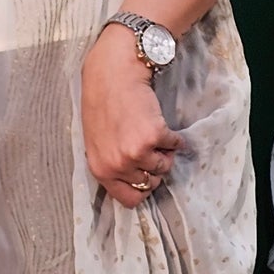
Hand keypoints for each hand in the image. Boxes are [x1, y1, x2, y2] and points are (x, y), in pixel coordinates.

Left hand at [82, 27, 182, 208]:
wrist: (113, 74)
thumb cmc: (102, 104)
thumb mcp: (97, 142)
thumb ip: (112, 164)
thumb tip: (135, 182)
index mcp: (100, 170)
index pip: (129, 200)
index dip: (141, 189)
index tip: (145, 175)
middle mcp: (117, 165)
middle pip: (150, 184)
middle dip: (154, 167)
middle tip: (148, 146)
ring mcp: (135, 153)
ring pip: (165, 166)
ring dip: (165, 152)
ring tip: (153, 133)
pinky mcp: (154, 137)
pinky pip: (175, 146)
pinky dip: (175, 138)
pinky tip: (163, 124)